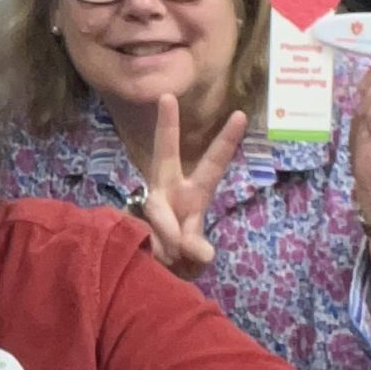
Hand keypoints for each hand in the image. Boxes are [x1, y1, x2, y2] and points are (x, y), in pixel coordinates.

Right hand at [139, 93, 246, 279]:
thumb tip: (197, 251)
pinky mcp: (129, 218)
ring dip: (170, 239)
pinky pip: (146, 234)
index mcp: (192, 192)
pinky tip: (156, 259)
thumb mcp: (194, 257)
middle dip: (167, 126)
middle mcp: (168, 190)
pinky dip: (157, 253)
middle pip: (166, 153)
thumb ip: (196, 250)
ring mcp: (148, 202)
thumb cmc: (179, 257)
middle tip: (166, 96)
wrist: (146, 272)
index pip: (213, 164)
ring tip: (174, 257)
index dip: (226, 141)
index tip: (241, 115)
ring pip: (158, 211)